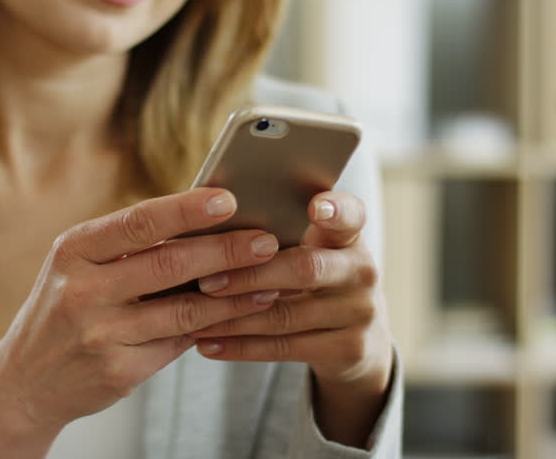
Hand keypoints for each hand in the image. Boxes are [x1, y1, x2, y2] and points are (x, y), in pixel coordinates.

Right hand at [0, 188, 281, 457]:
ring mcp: (100, 333)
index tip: (228, 199)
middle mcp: (83, 290)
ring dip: (235, 295)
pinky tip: (241, 315)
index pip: (137, 222)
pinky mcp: (118, 369)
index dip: (186, 210)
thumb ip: (129, 247)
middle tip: (267, 241)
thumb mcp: (78, 266)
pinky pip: (179, 343)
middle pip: (168, 264)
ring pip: (184, 310)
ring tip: (271, 281)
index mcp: (74, 250)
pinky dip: (216, 327)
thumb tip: (206, 222)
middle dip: (226, 251)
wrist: (26, 379)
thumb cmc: (64, 308)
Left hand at [190, 191, 392, 446]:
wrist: (358, 338)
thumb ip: (276, 234)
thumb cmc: (313, 277)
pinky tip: (207, 344)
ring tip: (193, 316)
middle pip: (305, 269)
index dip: (336, 210)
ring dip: (234, 318)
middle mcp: (362, 271)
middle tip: (207, 281)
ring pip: (287, 315)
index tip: (315, 207)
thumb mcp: (312, 250)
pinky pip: (285, 348)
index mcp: (349, 236)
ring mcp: (359, 312)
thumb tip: (205, 220)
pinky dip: (241, 347)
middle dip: (251, 275)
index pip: (351, 215)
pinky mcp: (348, 349)